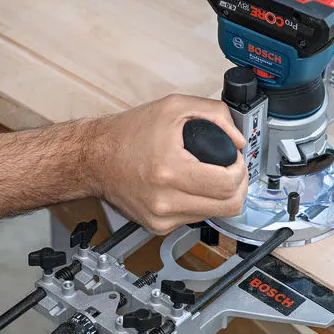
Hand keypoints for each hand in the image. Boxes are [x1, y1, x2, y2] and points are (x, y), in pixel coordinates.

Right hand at [91, 95, 248, 234]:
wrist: (93, 158)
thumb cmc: (127, 133)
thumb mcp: (174, 107)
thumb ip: (215, 115)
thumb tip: (239, 139)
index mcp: (169, 170)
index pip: (227, 185)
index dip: (240, 171)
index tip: (236, 159)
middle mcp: (164, 200)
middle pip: (228, 207)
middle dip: (238, 186)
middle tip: (233, 170)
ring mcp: (161, 218)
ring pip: (215, 216)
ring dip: (220, 196)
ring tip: (212, 175)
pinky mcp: (158, 227)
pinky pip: (195, 219)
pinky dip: (199, 202)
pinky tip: (190, 186)